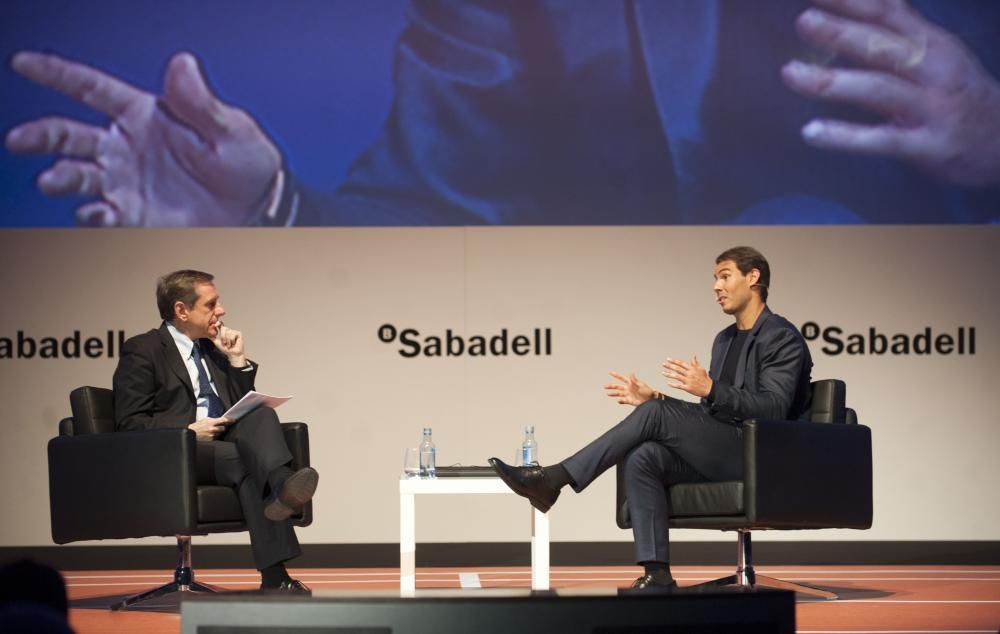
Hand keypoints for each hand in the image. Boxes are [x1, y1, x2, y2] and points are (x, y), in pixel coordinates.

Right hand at [5, 51, 282, 225]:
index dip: (56, 74)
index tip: (23, 64)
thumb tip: (181, 63)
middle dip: (42, 136)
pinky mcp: (134, 215)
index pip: (92, 89)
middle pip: (69, 135)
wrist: (261, 210)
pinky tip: (98, 213)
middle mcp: (126, 146)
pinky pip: (100, 214)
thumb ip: (200, 102)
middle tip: (20, 141)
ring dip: (61, 177)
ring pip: (77, 175)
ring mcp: (126, 181)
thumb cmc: (248, 163)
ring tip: (56, 181)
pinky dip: (92, 215)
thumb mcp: (231, 129)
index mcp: (144, 114)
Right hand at [188, 416, 232, 440]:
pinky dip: (216, 435)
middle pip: (224, 428)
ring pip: (221, 433)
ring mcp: (212, 435)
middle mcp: (213, 429)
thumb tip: (220, 420)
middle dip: (223, 427)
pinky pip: (217, 437)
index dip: (230, 420)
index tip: (233, 420)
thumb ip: (213, 420)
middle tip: (222, 426)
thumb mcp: (205, 420)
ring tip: (213, 430)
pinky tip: (211, 434)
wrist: (191, 433)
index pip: (224, 420)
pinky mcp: (211, 440)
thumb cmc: (197, 426)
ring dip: (219, 432)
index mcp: (211, 422)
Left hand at [211, 322, 245, 366]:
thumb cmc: (225, 349)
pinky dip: (232, 341)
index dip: (218, 323)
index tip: (215, 325)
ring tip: (229, 344)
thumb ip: (212, 337)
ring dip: (227, 341)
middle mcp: (229, 330)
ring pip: (228, 332)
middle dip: (223, 337)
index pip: (220, 324)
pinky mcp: (239, 333)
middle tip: (224, 343)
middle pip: (224, 328)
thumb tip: (207, 333)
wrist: (232, 354)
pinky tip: (233, 343)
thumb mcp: (216, 342)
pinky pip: (233, 335)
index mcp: (223, 332)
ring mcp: (234, 331)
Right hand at [604, 371, 654, 405]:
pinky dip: (620, 401)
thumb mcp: (641, 385)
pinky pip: (623, 401)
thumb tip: (631, 373)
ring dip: (613, 394)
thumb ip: (634, 380)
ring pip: (619, 394)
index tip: (610, 373)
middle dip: (611, 386)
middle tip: (605, 386)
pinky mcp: (630, 401)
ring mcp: (629, 395)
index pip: (622, 378)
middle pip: (618, 387)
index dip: (616, 375)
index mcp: (631, 383)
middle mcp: (628, 388)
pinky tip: (618, 401)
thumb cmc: (647, 392)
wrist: (651, 401)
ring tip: (608, 394)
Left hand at [662, 355, 712, 398]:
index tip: (668, 359)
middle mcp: (689, 374)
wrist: (709, 388)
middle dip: (669, 366)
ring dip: (669, 374)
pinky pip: (679, 386)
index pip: (681, 363)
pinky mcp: (688, 388)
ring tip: (663, 373)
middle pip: (678, 369)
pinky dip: (673, 384)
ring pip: (677, 377)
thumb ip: (695, 362)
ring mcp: (688, 381)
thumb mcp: (701, 369)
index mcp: (692, 369)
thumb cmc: (705, 378)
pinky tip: (668, 383)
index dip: (674, 361)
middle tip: (663, 364)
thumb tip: (693, 355)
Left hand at [781, 0, 999, 186]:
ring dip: (832, 82)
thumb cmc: (956, 92)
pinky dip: (844, 136)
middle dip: (841, 32)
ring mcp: (929, 108)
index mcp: (931, 43)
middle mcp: (932, 70)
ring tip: (791, 73)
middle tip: (804, 21)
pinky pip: (880, 140)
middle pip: (882, 46)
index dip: (852, 0)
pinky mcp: (924, 145)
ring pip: (878, 89)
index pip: (888, 13)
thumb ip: (900, 28)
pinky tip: (811, 131)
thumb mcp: (935, 52)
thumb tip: (862, 0)